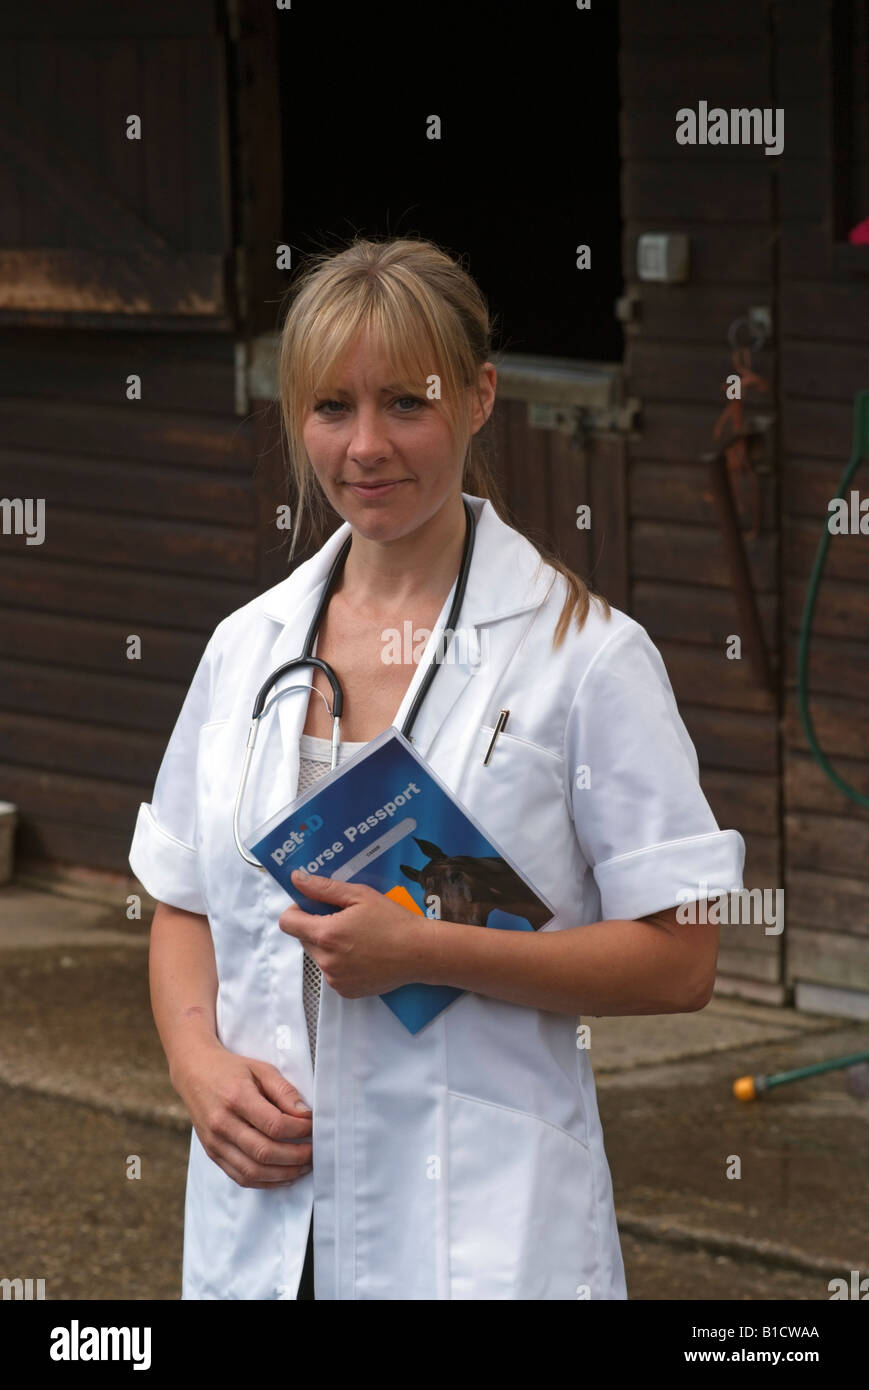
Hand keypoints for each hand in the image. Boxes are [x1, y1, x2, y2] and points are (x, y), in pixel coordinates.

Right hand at [170, 1036, 312, 1188]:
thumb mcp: (261, 1069)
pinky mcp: (212, 1153)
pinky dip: (265, 1182)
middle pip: (264, 1152)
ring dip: (283, 1174)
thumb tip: (305, 1115)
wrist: (194, 1073)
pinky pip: (240, 1177)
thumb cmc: (231, 1069)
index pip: (275, 1125)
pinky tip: (282, 1175)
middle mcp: (222, 1123)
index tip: (314, 1127)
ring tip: (303, 1167)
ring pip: (252, 1171)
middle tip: (314, 1152)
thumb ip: (284, 1092)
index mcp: (237, 1097)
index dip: (300, 1131)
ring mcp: (214, 1142)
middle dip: (296, 1157)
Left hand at [279, 869, 429, 997]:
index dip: (298, 910)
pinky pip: (331, 972)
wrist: (419, 953)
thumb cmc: (393, 920)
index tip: (315, 906)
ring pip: (318, 956)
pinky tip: (363, 954)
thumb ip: (323, 888)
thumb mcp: (359, 895)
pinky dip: (340, 962)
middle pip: (303, 939)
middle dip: (317, 926)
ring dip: (328, 945)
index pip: (287, 923)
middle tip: (345, 919)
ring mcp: (335, 978)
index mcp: (326, 934)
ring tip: (358, 938)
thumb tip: (296, 879)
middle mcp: (326, 961)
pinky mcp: (345, 990)